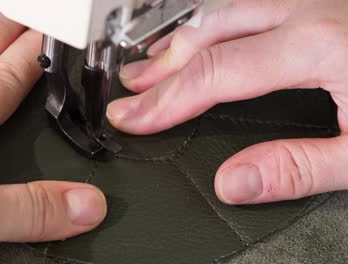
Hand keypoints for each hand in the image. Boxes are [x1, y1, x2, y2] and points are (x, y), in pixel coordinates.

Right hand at [107, 0, 347, 204]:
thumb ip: (299, 168)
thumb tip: (234, 182)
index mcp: (318, 45)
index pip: (215, 72)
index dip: (166, 100)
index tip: (133, 119)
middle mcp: (309, 12)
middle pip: (208, 36)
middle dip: (161, 71)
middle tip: (129, 96)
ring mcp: (311, 3)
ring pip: (222, 13)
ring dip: (178, 44)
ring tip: (148, 67)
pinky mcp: (318, 8)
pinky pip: (246, 9)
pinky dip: (210, 28)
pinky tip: (198, 41)